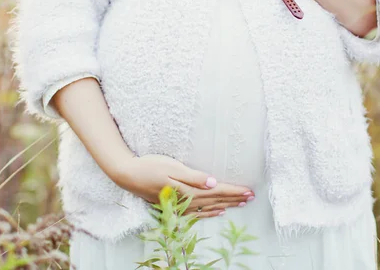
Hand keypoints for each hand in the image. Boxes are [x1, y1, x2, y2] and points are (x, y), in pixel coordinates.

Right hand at [114, 154, 254, 217]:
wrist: (128, 175)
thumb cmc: (150, 166)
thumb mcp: (172, 166)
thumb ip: (193, 176)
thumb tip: (213, 182)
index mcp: (188, 189)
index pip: (217, 191)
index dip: (233, 191)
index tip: (248, 191)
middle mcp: (186, 200)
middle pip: (216, 200)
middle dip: (234, 198)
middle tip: (251, 197)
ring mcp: (180, 205)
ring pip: (209, 207)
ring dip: (226, 205)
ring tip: (241, 204)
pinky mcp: (175, 206)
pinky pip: (198, 212)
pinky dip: (210, 212)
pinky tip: (219, 212)